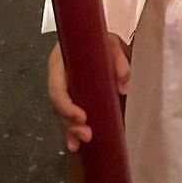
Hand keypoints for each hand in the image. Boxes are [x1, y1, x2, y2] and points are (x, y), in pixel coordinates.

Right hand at [47, 34, 129, 152]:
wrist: (94, 36)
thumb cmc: (99, 38)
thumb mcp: (110, 42)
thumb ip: (119, 61)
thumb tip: (124, 85)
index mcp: (60, 62)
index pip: (57, 87)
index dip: (66, 105)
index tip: (82, 117)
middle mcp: (58, 77)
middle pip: (58, 105)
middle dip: (70, 123)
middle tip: (87, 134)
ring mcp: (63, 89)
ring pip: (61, 114)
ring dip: (70, 130)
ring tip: (82, 142)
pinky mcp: (71, 98)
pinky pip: (68, 116)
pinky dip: (71, 131)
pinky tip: (76, 145)